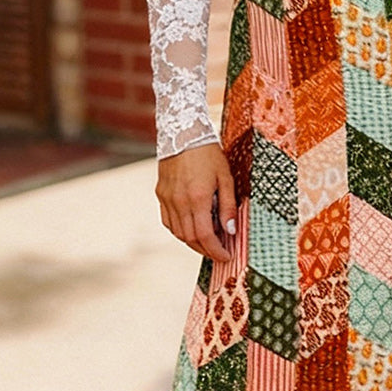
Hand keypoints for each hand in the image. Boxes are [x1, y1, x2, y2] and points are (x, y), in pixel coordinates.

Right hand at [155, 142, 236, 262]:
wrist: (183, 133)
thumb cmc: (208, 154)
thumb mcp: (226, 177)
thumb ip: (228, 206)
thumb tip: (230, 231)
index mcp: (198, 198)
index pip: (205, 236)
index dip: (216, 250)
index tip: (226, 256)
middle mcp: (180, 202)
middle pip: (191, 238)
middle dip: (206, 250)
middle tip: (219, 252)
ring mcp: (167, 199)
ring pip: (178, 232)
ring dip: (193, 242)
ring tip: (207, 242)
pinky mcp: (161, 194)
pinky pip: (168, 221)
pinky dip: (180, 230)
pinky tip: (191, 228)